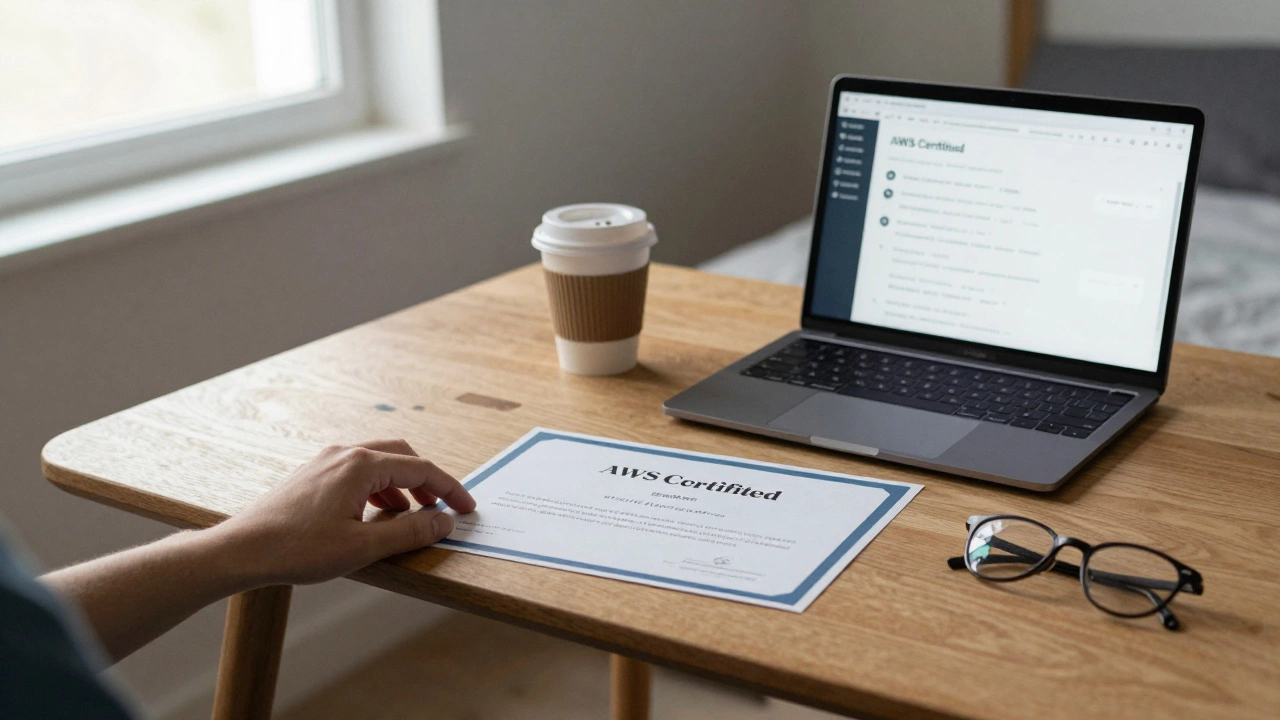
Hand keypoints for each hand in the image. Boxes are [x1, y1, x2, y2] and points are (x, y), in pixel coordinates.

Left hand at [209, 439, 476, 586]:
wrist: (242, 549)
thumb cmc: (298, 549)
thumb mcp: (364, 546)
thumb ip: (411, 531)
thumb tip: (444, 521)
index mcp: (362, 465)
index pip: (422, 468)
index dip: (450, 489)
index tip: (467, 508)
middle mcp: (345, 453)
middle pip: (402, 456)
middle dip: (428, 481)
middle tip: (443, 508)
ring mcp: (325, 461)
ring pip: (380, 462)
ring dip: (403, 484)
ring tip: (412, 514)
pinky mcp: (312, 474)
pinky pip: (358, 470)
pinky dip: (379, 486)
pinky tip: (376, 513)